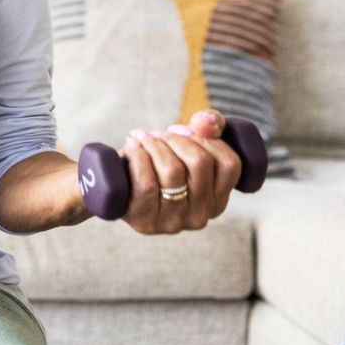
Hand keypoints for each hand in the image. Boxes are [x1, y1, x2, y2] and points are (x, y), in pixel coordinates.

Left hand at [117, 108, 242, 234]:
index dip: (207, 139)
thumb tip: (208, 121)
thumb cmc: (156, 161)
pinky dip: (137, 157)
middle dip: (175, 138)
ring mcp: (174, 223)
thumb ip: (209, 126)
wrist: (114, 183)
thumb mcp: (187, 141)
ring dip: (154, 145)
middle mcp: (200, 216)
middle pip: (199, 162)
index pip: (230, 164)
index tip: (184, 131)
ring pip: (172, 171)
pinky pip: (146, 184)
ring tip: (142, 140)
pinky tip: (131, 150)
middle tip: (158, 135)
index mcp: (217, 200)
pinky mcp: (146, 223)